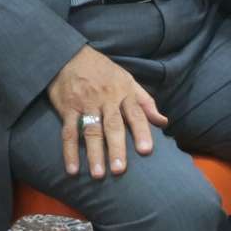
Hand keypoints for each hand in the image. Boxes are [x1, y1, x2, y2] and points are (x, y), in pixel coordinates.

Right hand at [47, 45, 167, 178]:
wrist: (69, 55)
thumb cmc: (102, 71)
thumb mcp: (127, 80)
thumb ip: (145, 102)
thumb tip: (163, 122)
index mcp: (123, 92)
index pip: (136, 114)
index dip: (141, 132)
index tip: (146, 151)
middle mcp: (106, 99)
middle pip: (113, 126)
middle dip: (117, 148)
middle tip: (120, 170)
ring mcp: (86, 104)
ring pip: (91, 131)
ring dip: (94, 153)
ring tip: (98, 174)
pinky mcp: (68, 108)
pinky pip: (68, 131)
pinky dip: (69, 151)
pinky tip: (72, 169)